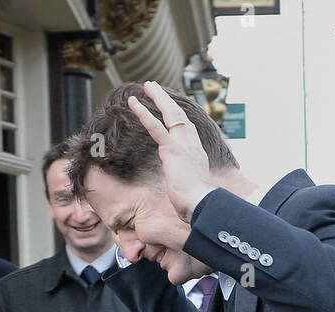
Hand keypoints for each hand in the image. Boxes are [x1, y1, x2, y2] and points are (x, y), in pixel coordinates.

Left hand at [127, 81, 215, 222]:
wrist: (201, 204)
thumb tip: (186, 190)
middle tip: (155, 88)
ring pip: (170, 114)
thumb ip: (188, 182)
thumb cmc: (197, 203)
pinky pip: (155, 127)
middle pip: (180, 116)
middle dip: (167, 100)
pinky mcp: (171, 149)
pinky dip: (144, 113)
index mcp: (197, 154)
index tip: (171, 108)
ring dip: (158, 97)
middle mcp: (192, 145)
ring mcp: (183, 145)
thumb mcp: (193, 189)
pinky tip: (133, 102)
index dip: (179, 118)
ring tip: (147, 85)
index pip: (188, 130)